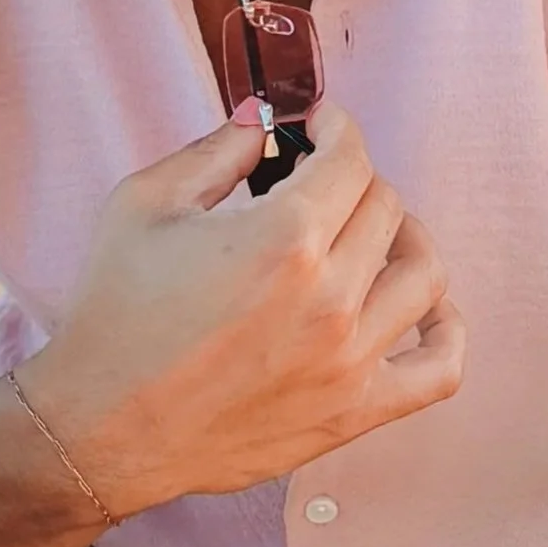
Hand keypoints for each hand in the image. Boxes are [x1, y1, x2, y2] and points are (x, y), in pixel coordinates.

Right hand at [17, 101, 464, 519]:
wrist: (100, 426)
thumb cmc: (116, 312)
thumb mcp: (146, 202)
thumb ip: (217, 150)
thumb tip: (263, 119)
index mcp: (285, 237)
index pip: (351, 157)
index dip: (336, 128)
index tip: (318, 128)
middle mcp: (331, 297)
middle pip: (386, 206)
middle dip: (354, 180)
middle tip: (320, 183)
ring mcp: (350, 360)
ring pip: (424, 274)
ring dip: (404, 239)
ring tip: (372, 234)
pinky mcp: (353, 413)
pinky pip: (440, 369)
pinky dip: (447, 330)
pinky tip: (422, 306)